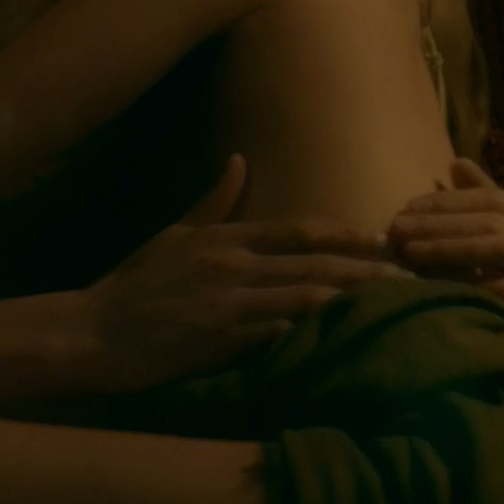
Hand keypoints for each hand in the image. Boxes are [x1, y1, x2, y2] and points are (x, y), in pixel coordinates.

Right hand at [86, 154, 412, 392]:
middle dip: (365, 269)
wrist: (94, 333)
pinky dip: (313, 334)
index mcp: (222, 240)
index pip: (296, 229)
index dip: (343, 233)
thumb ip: (212, 205)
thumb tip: (239, 161)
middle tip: (409, 274)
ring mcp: (228, 304)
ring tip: (392, 306)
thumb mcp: (171, 238)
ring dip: (352, 300)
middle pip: (313, 263)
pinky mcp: (221, 341)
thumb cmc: (133, 287)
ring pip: (305, 297)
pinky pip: (279, 335)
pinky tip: (345, 337)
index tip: (383, 236)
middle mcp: (232, 266)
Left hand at [386, 158, 503, 342]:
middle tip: (396, 229)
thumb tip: (457, 162)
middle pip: (493, 222)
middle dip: (438, 224)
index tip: (404, 208)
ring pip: (497, 249)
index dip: (445, 202)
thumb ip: (485, 203)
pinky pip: (502, 289)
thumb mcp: (501, 240)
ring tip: (407, 251)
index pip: (494, 199)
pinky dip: (461, 282)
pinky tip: (430, 282)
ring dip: (444, 248)